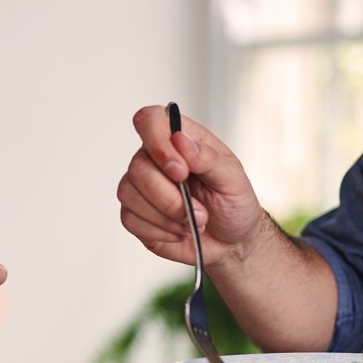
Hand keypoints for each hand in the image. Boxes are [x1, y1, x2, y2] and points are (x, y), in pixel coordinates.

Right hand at [117, 104, 270, 269]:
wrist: (231, 242)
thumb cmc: (234, 204)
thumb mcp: (233, 179)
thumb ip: (207, 157)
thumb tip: (180, 139)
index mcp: (180, 140)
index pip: (150, 120)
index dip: (157, 141)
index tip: (180, 171)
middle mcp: (155, 158)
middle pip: (138, 166)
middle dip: (170, 197)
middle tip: (200, 211)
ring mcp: (141, 186)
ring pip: (129, 193)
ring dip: (167, 217)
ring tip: (193, 223)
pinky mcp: (134, 213)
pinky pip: (130, 219)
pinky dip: (160, 231)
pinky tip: (178, 231)